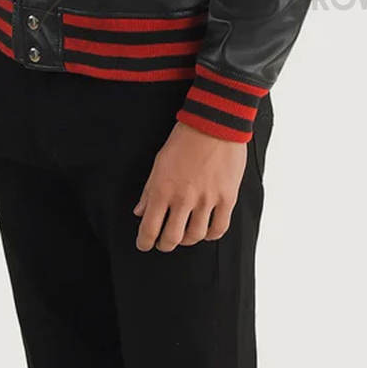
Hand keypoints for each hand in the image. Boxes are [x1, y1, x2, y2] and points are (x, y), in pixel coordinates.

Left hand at [133, 121, 246, 251]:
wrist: (214, 122)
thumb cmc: (184, 138)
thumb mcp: (159, 161)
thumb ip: (149, 189)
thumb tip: (139, 211)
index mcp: (162, 189)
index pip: (149, 228)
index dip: (144, 242)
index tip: (144, 244)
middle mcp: (183, 198)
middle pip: (172, 238)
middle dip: (164, 244)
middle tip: (163, 243)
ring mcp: (206, 200)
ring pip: (195, 236)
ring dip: (187, 240)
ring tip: (184, 234)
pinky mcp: (227, 198)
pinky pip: (219, 228)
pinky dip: (210, 235)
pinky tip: (206, 231)